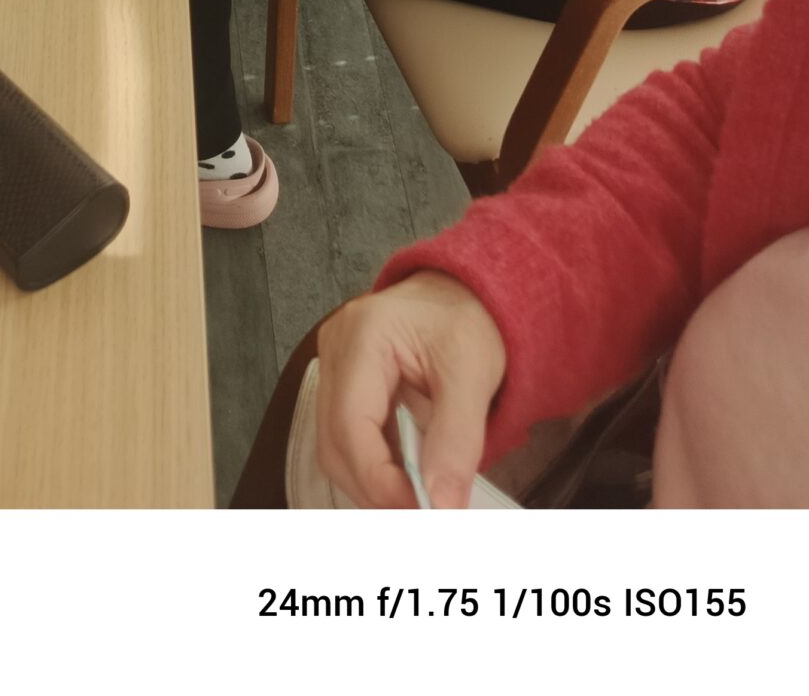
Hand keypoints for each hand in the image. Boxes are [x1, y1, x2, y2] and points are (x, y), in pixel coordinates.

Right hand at [315, 273, 506, 509]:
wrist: (468, 292)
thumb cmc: (469, 320)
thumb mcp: (474, 376)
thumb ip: (456, 442)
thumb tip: (440, 505)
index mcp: (363, 335)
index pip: (351, 424)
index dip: (379, 479)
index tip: (421, 511)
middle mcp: (336, 347)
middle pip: (334, 441)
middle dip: (374, 488)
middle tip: (421, 517)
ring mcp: (335, 364)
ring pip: (335, 446)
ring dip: (373, 483)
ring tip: (416, 502)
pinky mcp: (344, 381)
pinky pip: (347, 437)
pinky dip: (375, 466)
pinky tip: (405, 480)